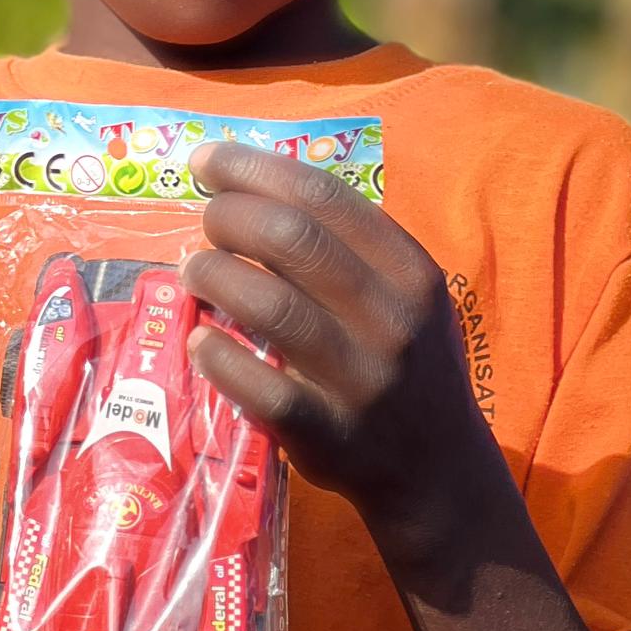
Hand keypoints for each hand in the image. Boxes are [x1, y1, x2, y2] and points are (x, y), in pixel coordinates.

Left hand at [184, 141, 496, 557]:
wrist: (437, 468)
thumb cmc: (407, 362)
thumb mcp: (404, 294)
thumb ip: (347, 247)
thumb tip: (250, 190)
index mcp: (410, 270)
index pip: (322, 196)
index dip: (254, 169)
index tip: (206, 161)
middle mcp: (392, 318)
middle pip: (292, 240)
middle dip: (229, 217)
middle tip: (203, 222)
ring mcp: (362, 380)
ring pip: (272, 306)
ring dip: (215, 276)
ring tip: (193, 269)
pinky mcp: (330, 435)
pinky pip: (262, 388)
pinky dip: (220, 356)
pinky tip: (200, 341)